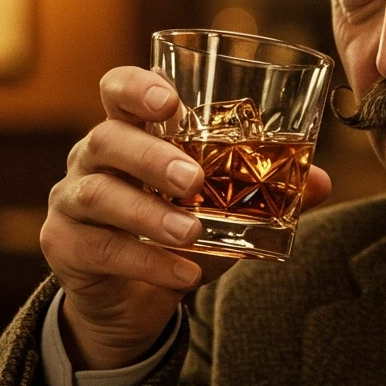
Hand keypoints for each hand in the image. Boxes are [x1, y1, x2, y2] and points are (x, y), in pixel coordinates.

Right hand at [40, 66, 331, 369]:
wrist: (134, 298)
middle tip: (193, 180)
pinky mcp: (65, 245)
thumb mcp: (224, 208)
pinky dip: (146, 262)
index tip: (170, 100)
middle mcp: (93, 156)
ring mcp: (72, 199)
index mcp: (131, 131)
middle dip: (151, 156)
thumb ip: (268, 190)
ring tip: (191, 233)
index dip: (137, 87)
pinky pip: (101, 249)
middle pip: (106, 139)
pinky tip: (184, 273)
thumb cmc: (178, 231)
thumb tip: (321, 181)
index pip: (118, 89)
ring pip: (99, 194)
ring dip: (149, 214)